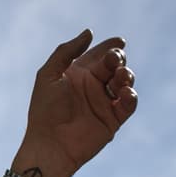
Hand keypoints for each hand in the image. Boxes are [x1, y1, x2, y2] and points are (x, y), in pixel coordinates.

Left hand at [17, 29, 137, 176]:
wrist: (49, 144)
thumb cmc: (44, 110)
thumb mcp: (49, 75)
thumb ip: (66, 51)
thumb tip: (89, 32)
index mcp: (78, 75)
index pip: (100, 55)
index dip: (111, 46)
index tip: (119, 41)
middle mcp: (93, 87)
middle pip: (115, 65)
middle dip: (118, 59)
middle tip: (114, 60)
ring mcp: (104, 103)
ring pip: (125, 82)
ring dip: (126, 75)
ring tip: (119, 76)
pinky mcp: (113, 120)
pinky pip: (129, 104)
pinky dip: (131, 96)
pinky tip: (125, 92)